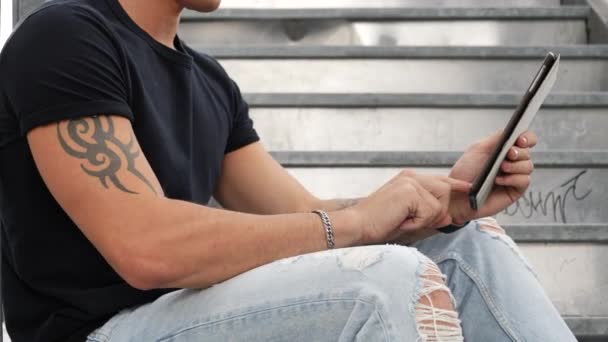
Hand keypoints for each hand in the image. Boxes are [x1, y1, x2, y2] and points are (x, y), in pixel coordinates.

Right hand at [349, 170, 469, 243]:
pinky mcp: (410, 192)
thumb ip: (430, 214)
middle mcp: (411, 177)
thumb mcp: (409, 218)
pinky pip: (430, 212)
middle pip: (445, 191)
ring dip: (425, 220)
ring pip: (439, 205)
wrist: (358, 225)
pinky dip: (418, 223)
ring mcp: (411, 183)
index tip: (468, 188)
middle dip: (436, 212)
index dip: (455, 185)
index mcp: (409, 179)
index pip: (440, 180)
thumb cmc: (378, 223)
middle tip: (411, 221)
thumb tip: (448, 217)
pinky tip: (401, 221)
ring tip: (403, 221)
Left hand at [449, 130, 537, 222]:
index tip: (520, 140)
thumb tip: (511, 130)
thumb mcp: (477, 150)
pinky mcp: (514, 190)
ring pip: (528, 166)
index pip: (524, 140)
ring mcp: (513, 176)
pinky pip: (524, 181)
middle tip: (509, 154)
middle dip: (519, 152)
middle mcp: (511, 162)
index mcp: (503, 150)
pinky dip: (513, 179)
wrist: (456, 194)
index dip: (527, 138)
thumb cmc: (464, 173)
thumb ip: (496, 138)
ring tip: (501, 168)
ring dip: (516, 166)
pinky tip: (498, 180)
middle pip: (527, 153)